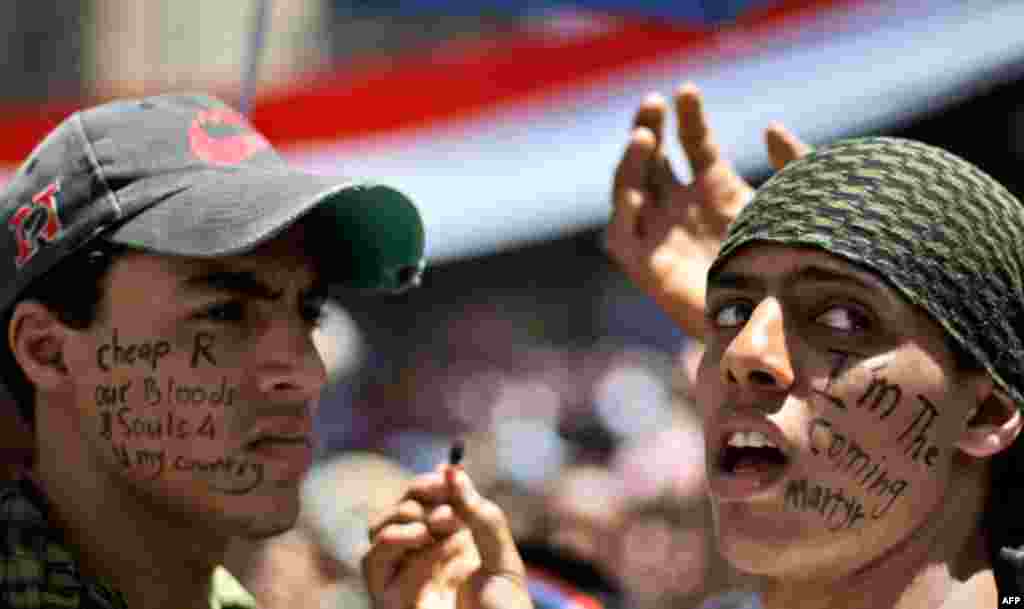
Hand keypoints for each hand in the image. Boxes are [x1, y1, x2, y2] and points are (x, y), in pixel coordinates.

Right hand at [363, 465, 530, 608]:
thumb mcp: (501, 556)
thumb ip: (481, 514)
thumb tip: (453, 468)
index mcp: (452, 540)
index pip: (427, 496)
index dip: (433, 482)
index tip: (448, 477)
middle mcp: (424, 554)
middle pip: (400, 506)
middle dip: (420, 494)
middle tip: (448, 507)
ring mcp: (404, 574)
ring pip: (377, 527)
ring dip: (402, 513)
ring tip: (433, 526)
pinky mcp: (389, 595)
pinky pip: (371, 558)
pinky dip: (391, 537)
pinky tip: (420, 536)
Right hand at [606, 82, 809, 340]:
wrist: (781, 323)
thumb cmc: (796, 268)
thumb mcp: (801, 206)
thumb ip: (791, 163)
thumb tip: (769, 127)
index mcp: (719, 190)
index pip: (694, 142)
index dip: (689, 116)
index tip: (688, 90)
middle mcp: (686, 209)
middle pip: (655, 160)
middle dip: (650, 128)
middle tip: (652, 104)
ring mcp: (665, 236)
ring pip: (632, 190)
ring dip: (631, 163)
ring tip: (643, 137)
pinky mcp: (649, 269)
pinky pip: (622, 236)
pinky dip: (622, 211)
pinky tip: (634, 189)